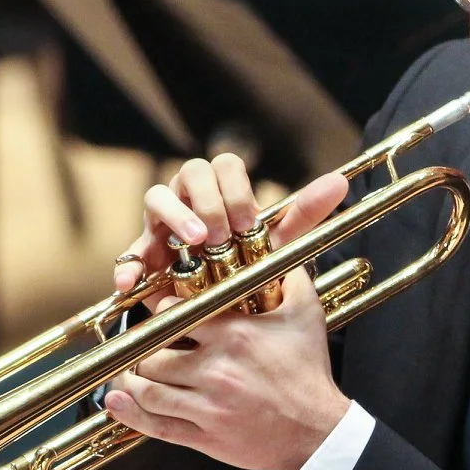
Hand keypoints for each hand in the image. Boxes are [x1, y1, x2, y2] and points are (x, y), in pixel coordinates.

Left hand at [103, 265, 350, 469]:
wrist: (318, 431)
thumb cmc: (310, 371)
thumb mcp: (306, 314)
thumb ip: (290, 275)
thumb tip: (278, 247)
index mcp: (234, 333)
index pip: (174, 314)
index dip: (158, 310)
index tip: (156, 310)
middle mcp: (215, 368)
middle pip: (153, 352)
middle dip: (142, 347)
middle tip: (140, 344)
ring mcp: (207, 405)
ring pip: (148, 388)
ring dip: (131, 380)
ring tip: (127, 372)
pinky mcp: (205, 436)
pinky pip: (157, 425)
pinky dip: (130, 414)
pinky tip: (117, 403)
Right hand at [112, 154, 348, 296]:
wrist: (218, 305)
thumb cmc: (245, 262)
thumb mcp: (274, 242)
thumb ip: (303, 213)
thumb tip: (341, 182)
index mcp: (221, 189)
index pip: (224, 164)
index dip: (236, 190)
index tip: (248, 224)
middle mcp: (189, 197)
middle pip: (190, 171)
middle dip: (208, 201)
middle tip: (223, 235)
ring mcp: (161, 224)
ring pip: (156, 197)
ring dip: (175, 216)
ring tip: (195, 242)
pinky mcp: (143, 255)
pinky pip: (129, 252)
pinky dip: (128, 264)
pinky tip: (132, 281)